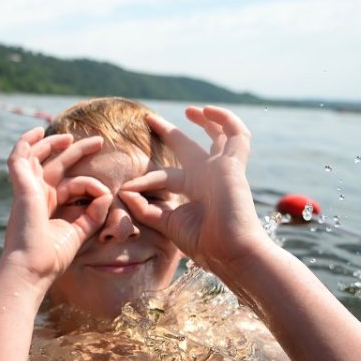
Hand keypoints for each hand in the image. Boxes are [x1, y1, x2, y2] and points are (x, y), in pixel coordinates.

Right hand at [0, 128, 111, 286]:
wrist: (33, 269)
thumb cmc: (52, 257)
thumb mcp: (80, 232)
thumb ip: (93, 214)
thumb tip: (107, 194)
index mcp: (48, 207)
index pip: (71, 185)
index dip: (91, 184)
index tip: (106, 194)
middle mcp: (37, 196)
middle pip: (55, 165)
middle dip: (75, 151)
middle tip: (98, 141)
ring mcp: (27, 190)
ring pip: (36, 157)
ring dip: (51, 143)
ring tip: (70, 135)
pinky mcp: (22, 188)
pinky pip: (19, 158)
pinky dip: (25, 143)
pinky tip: (37, 132)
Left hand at [119, 106, 267, 277]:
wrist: (229, 251)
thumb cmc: (204, 243)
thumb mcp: (167, 223)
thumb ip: (145, 209)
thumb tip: (124, 192)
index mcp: (193, 190)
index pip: (165, 175)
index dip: (145, 178)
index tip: (125, 187)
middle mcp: (207, 176)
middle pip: (189, 147)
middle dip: (171, 133)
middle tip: (150, 120)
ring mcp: (222, 169)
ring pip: (220, 135)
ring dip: (207, 120)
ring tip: (191, 110)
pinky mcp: (233, 164)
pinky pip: (236, 134)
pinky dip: (225, 119)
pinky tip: (207, 111)